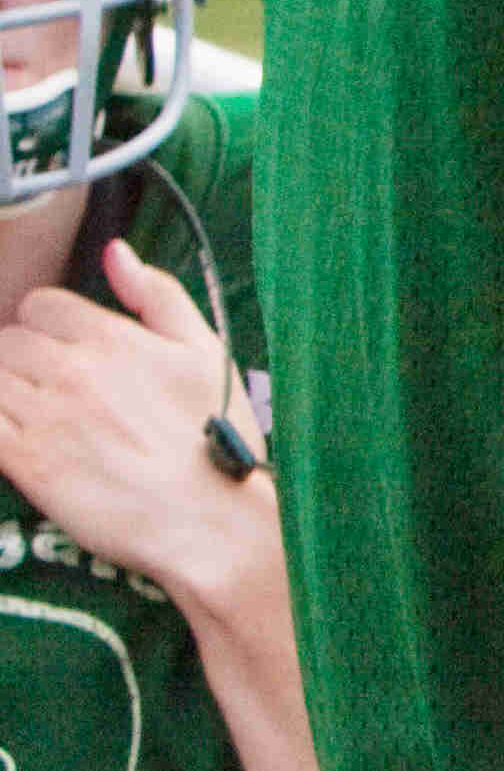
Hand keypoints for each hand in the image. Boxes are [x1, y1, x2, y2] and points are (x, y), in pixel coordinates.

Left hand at [0, 244, 269, 609]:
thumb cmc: (215, 438)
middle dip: (21, 361)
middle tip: (46, 392)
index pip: (40, 305)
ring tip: (30, 415)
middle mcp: (73, 370)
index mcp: (114, 338)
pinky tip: (15, 435)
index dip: (46, 326)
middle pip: (8, 341)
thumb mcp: (206, 353)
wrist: (208, 519)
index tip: (60, 352)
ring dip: (5, 392)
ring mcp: (44, 415)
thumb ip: (158, 294)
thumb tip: (115, 251)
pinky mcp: (25, 461)